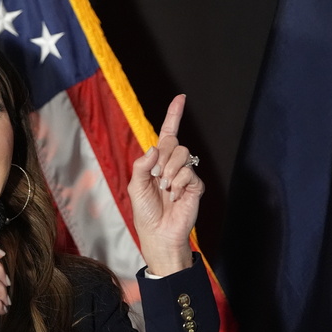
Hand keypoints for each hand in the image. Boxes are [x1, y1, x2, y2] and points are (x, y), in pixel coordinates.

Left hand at [128, 94, 203, 275]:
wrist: (158, 233)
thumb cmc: (145, 212)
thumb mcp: (135, 185)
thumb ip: (142, 164)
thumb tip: (156, 147)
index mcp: (157, 161)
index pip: (168, 133)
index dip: (174, 115)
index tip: (181, 98)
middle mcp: (173, 164)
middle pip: (175, 143)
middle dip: (163, 159)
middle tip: (157, 178)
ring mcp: (186, 174)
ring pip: (183, 154)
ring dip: (170, 171)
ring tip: (166, 189)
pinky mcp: (196, 185)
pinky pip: (190, 172)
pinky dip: (179, 183)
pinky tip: (175, 196)